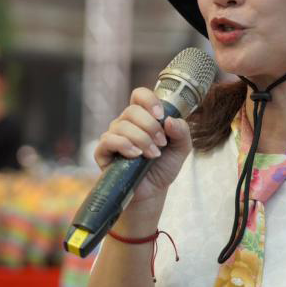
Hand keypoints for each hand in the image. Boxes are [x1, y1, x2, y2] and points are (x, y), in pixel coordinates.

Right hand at [94, 87, 192, 206]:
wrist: (153, 191)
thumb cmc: (164, 166)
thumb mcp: (181, 148)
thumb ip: (182, 132)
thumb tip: (170, 120)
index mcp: (143, 117)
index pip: (139, 95)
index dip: (149, 100)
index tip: (161, 115)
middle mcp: (126, 123)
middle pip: (132, 110)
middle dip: (150, 127)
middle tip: (161, 143)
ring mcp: (113, 136)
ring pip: (122, 126)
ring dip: (142, 140)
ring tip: (153, 154)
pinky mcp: (103, 152)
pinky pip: (108, 140)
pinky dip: (124, 145)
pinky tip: (136, 155)